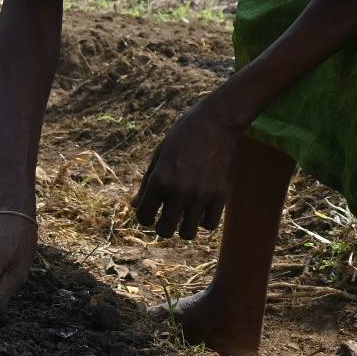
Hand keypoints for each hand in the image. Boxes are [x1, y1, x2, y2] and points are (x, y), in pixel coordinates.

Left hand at [132, 95, 246, 239]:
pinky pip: (209, 225)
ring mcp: (201, 195)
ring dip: (184, 229)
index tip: (150, 214)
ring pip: (188, 233)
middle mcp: (178, 191)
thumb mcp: (159, 155)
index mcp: (159, 179)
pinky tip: (202, 210)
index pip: (143, 216)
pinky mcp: (221, 196)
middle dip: (162, 228)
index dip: (144, 218)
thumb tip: (135, 205)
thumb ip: (147, 183)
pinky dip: (204, 221)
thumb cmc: (183, 135)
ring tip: (185, 219)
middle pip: (165, 230)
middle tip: (166, 220)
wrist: (217, 121)